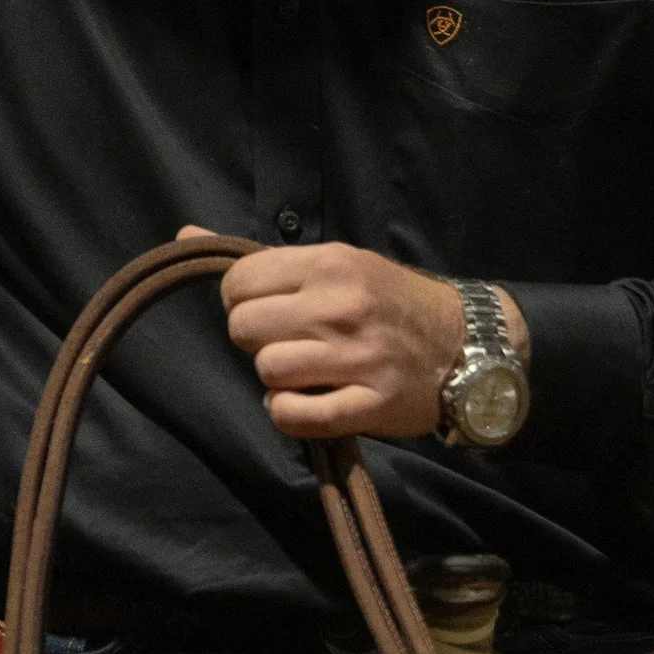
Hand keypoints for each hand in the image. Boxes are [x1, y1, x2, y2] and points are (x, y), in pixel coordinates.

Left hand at [182, 230, 526, 440]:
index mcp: (331, 263)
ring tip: (305, 372)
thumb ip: (263, 259)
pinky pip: (294, 416)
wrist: (468, 344)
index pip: (239, 283)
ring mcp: (357, 357)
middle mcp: (342, 306)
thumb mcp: (337, 263)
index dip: (241, 302)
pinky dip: (290, 414)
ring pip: (267, 371)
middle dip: (256, 340)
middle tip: (288, 343)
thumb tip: (185, 236)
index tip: (267, 310)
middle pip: (244, 328)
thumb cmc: (392, 301)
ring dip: (277, 378)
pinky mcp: (369, 404)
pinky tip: (308, 403)